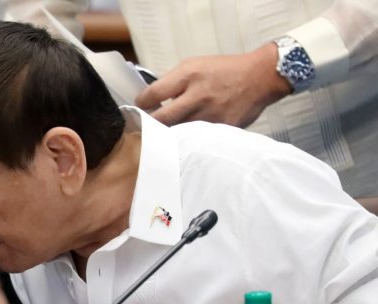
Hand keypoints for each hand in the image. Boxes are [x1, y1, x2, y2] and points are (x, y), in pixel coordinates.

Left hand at [135, 43, 291, 126]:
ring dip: (168, 134)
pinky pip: (197, 139)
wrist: (259, 77)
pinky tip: (186, 139)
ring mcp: (210, 115)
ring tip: (163, 134)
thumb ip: (173, 81)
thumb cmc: (224, 70)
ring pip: (178, 132)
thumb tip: (152, 99)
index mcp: (189, 75)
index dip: (142, 103)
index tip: (140, 107)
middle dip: (150, 124)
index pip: (153, 94)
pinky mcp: (221, 129)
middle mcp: (198, 96)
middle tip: (146, 126)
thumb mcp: (195, 65)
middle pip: (162, 119)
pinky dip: (189, 140)